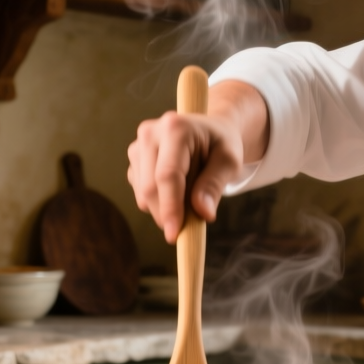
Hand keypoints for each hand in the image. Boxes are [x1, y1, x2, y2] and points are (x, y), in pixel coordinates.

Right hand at [125, 81, 267, 242]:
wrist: (208, 131)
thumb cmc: (221, 145)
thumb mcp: (229, 161)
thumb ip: (215, 185)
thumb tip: (203, 213)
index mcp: (176, 128)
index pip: (168, 175)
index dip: (170, 208)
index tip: (174, 235)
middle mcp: (150, 133)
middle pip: (151, 188)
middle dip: (168, 214)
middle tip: (192, 224)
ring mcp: (137, 146)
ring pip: (143, 194)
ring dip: (165, 208)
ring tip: (191, 193)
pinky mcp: (133, 160)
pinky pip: (140, 194)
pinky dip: (159, 202)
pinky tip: (177, 189)